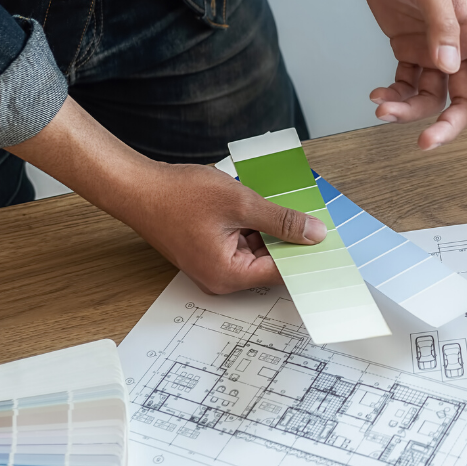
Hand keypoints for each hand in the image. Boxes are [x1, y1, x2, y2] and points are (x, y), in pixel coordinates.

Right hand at [7, 98, 326, 294]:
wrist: (135, 186)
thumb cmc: (178, 195)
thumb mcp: (241, 203)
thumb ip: (281, 221)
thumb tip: (315, 234)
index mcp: (229, 275)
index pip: (282, 272)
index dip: (306, 255)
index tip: (330, 243)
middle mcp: (222, 278)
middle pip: (271, 262)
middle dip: (289, 239)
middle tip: (314, 217)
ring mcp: (214, 266)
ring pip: (258, 250)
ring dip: (271, 229)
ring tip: (285, 204)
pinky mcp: (209, 251)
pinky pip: (242, 242)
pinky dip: (253, 225)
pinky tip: (260, 204)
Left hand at [345, 0, 466, 149]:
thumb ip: (441, 26)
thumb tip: (448, 64)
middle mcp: (459, 48)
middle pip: (464, 101)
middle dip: (446, 124)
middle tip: (425, 143)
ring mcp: (434, 52)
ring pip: (431, 98)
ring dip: (408, 110)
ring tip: (383, 108)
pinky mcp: (409, 52)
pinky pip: (407, 86)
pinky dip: (394, 96)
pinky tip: (379, 96)